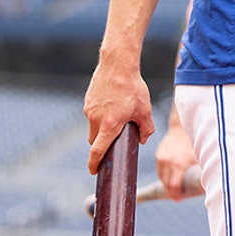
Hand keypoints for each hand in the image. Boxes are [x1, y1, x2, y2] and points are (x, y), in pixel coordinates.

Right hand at [84, 57, 154, 174]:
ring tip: (118, 116)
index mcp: (109, 125)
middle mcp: (96, 119)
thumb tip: (143, 140)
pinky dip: (100, 115)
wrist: (118, 64)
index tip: (94, 171)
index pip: (97, 151)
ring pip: (93, 127)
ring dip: (102, 128)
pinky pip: (92, 114)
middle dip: (102, 144)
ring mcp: (89, 109)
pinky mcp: (88, 101)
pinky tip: (112, 105)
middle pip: (95, 141)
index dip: (94, 163)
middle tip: (115, 140)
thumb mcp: (145, 110)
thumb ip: (146, 128)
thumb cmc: (133, 87)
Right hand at [154, 119, 199, 200]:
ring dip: (166, 183)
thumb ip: (203, 170)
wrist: (183, 127)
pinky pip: (159, 169)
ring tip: (173, 187)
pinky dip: (163, 174)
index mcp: (179, 164)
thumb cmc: (195, 142)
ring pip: (161, 177)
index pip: (173, 186)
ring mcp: (162, 157)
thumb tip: (212, 183)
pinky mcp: (159, 154)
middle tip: (177, 196)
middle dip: (171, 191)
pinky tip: (169, 177)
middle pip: (166, 183)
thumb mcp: (200, 157)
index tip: (179, 198)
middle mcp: (168, 161)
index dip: (176, 195)